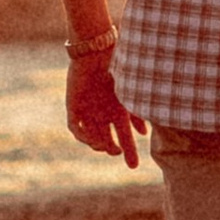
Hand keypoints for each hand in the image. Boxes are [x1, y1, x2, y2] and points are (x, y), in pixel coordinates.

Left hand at [65, 47, 146, 168]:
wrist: (95, 52)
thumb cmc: (117, 67)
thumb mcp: (129, 92)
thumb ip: (137, 112)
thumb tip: (145, 133)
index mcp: (119, 110)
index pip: (125, 136)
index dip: (130, 152)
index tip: (134, 167)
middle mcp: (103, 113)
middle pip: (107, 139)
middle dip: (112, 149)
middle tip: (117, 151)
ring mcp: (87, 111)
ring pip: (91, 137)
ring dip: (98, 144)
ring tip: (104, 144)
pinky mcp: (73, 106)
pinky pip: (75, 128)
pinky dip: (82, 136)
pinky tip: (90, 138)